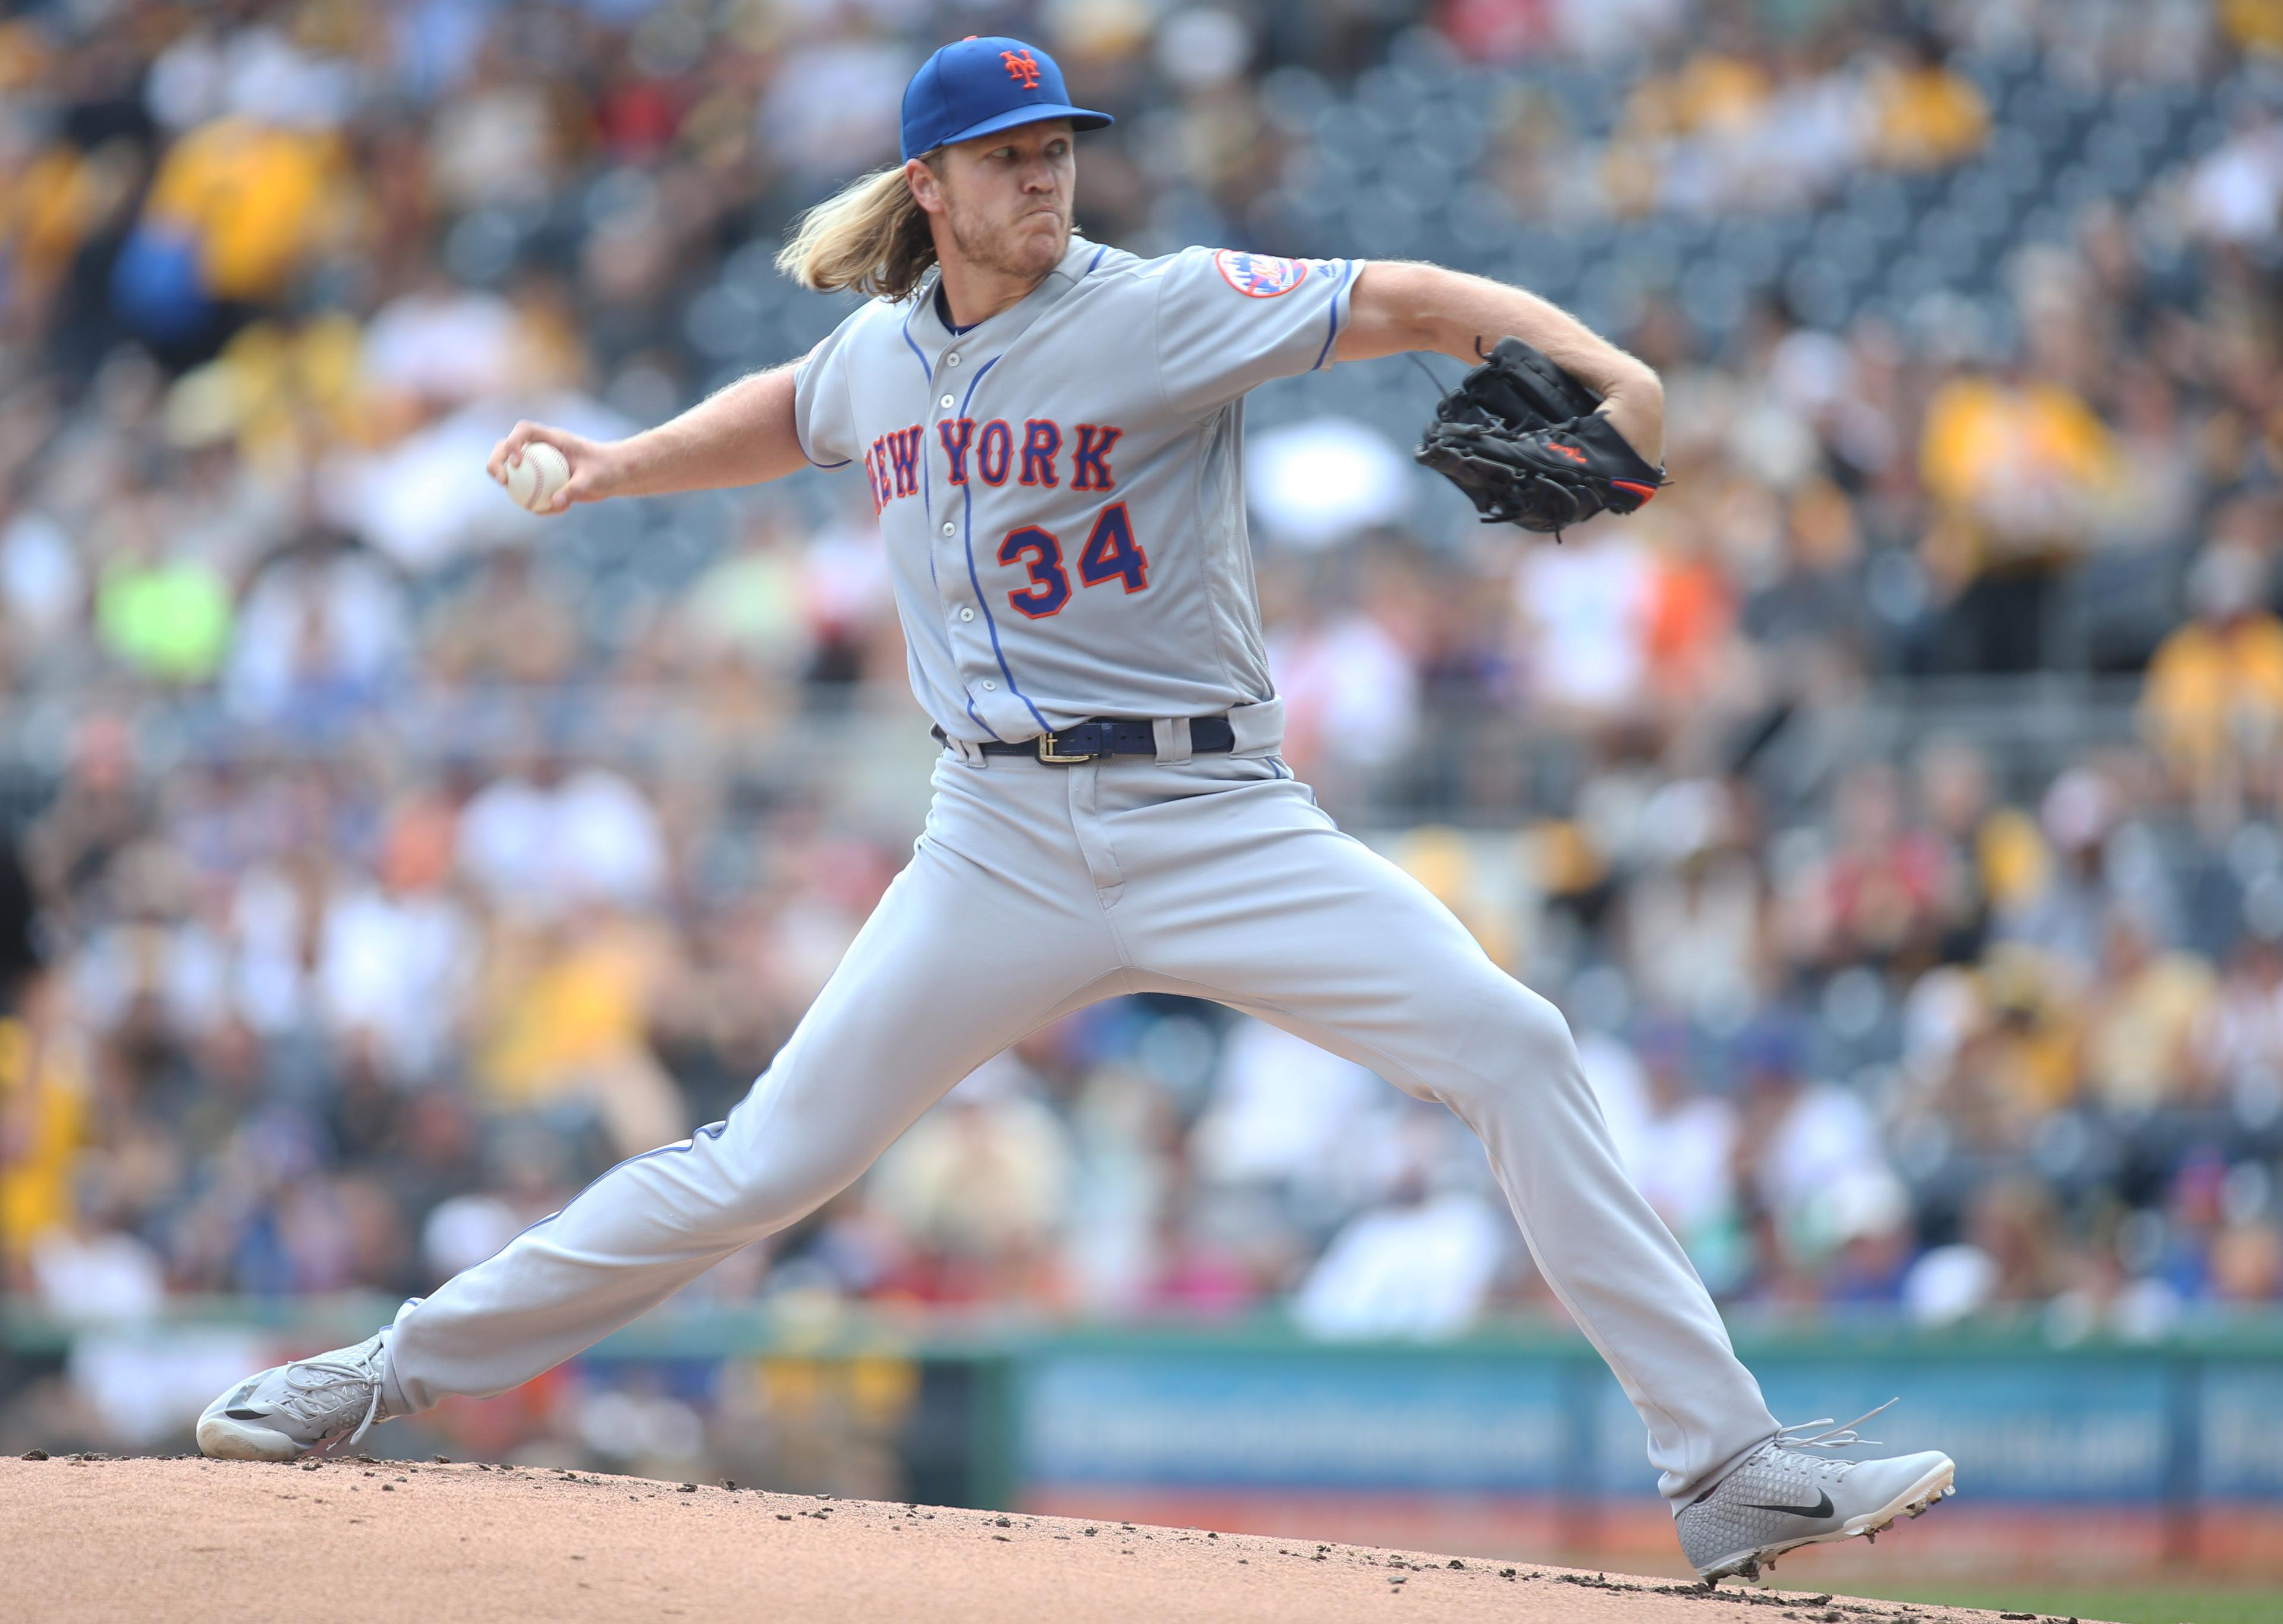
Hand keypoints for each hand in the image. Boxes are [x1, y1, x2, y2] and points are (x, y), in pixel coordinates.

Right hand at [486, 422, 620, 514]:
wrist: (616, 475)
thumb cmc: (608, 469)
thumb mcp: (595, 478)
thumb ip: (575, 488)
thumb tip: (554, 502)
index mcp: (552, 438)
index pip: (524, 430)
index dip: (513, 442)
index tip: (516, 461)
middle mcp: (541, 448)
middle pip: (506, 447)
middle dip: (496, 462)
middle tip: (502, 481)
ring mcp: (539, 463)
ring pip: (514, 471)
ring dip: (511, 485)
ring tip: (526, 504)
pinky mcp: (543, 480)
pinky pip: (531, 492)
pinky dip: (539, 504)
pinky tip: (559, 511)